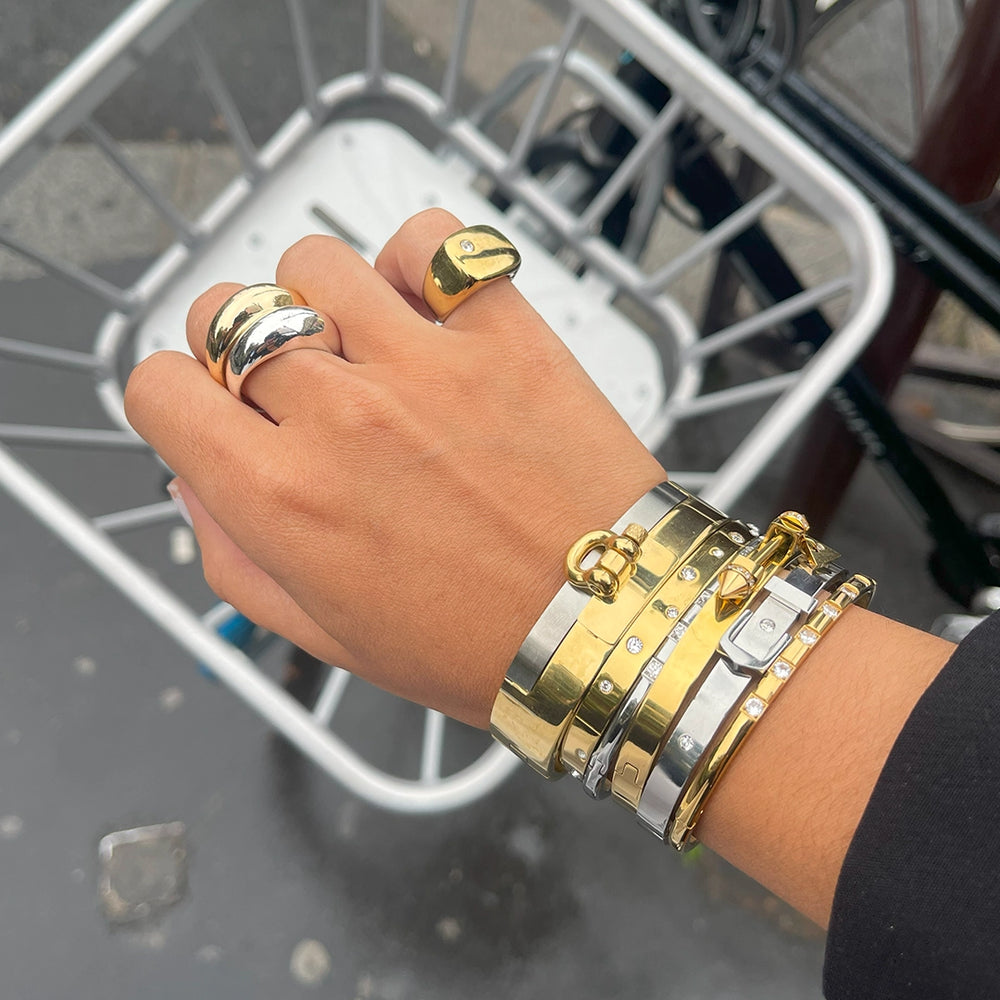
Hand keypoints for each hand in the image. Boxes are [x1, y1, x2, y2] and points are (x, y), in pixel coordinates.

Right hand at [124, 209, 664, 726]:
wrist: (609, 625)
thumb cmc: (479, 644)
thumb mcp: (326, 635)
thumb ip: (237, 559)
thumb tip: (196, 483)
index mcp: (281, 497)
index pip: (159, 388)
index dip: (177, 400)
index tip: (212, 413)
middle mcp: (339, 416)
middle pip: (227, 314)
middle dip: (239, 350)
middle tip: (288, 386)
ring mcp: (422, 363)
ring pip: (313, 263)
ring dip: (319, 300)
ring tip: (363, 345)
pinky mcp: (501, 332)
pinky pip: (430, 239)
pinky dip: (416, 259)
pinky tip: (426, 306)